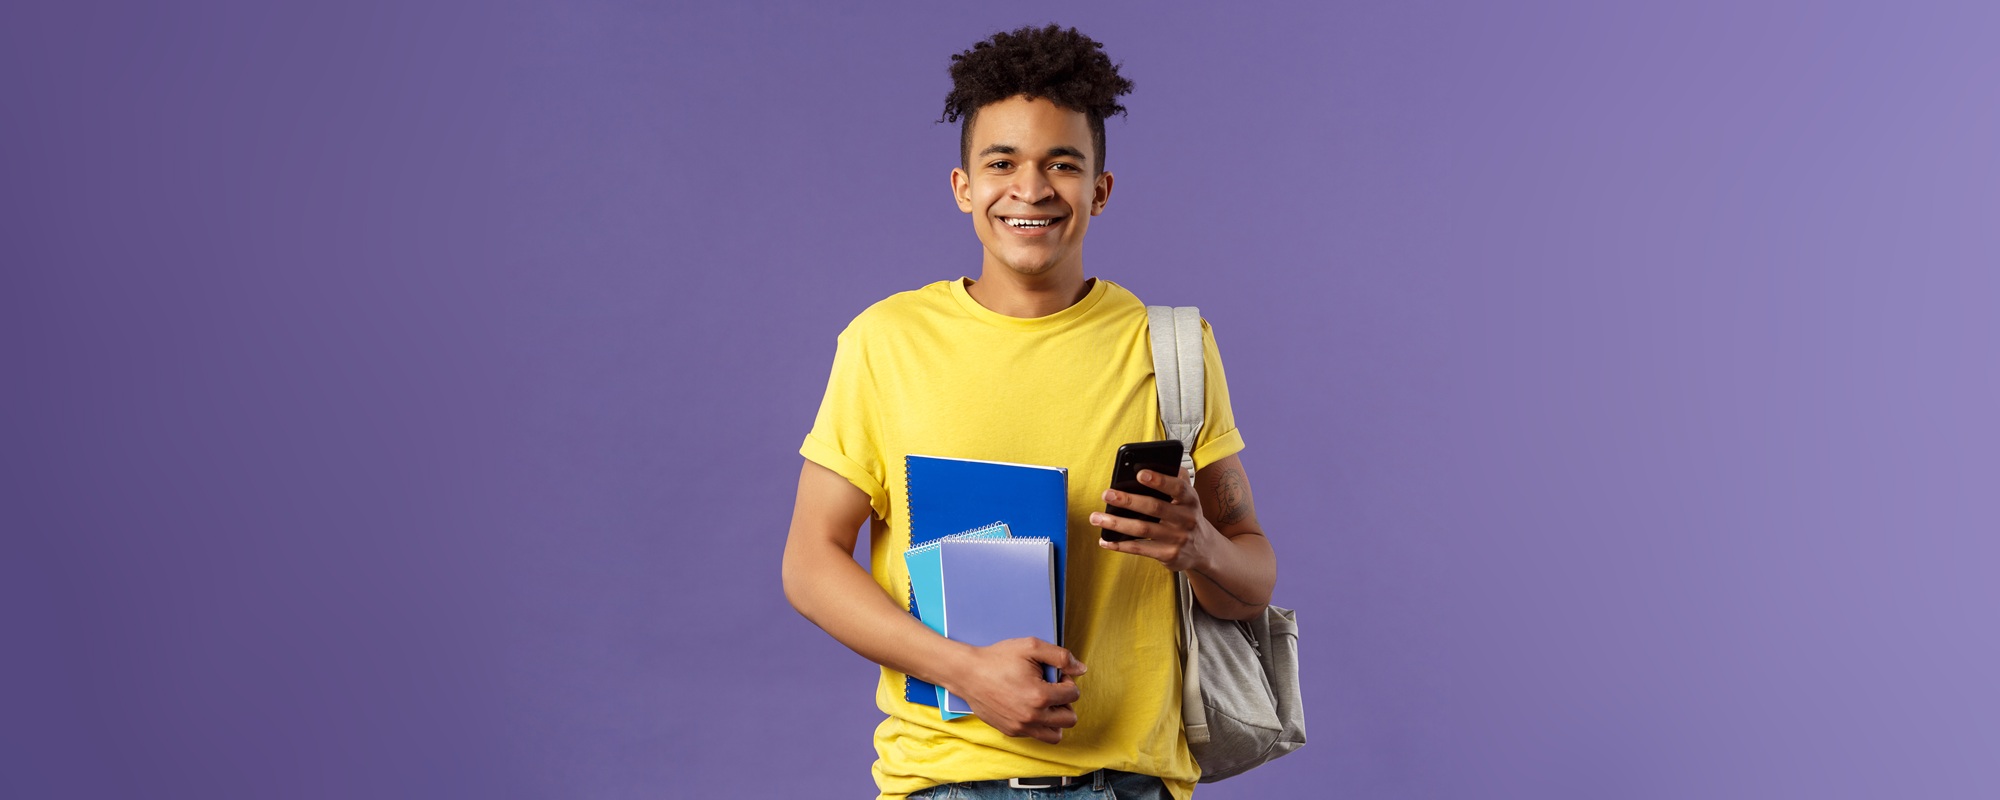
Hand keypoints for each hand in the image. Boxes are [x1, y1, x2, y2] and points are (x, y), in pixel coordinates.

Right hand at [947, 637, 1085, 742]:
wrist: (967, 673)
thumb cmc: (997, 658)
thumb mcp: (1031, 647)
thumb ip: (1060, 656)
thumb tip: (1081, 669)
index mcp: (1040, 696)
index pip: (1073, 694)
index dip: (1068, 681)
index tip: (1056, 675)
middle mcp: (1032, 716)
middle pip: (1070, 718)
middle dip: (1065, 702)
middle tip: (1052, 689)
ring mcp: (1021, 727)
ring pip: (1056, 734)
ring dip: (1056, 718)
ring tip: (1045, 702)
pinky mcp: (1012, 732)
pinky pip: (1037, 735)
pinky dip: (1040, 724)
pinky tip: (1030, 707)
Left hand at [1090, 467, 1216, 572]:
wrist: (1204, 550)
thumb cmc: (1187, 516)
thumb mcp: (1189, 497)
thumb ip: (1176, 479)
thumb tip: (1151, 463)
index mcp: (1190, 500)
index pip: (1177, 487)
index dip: (1159, 480)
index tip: (1139, 473)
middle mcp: (1186, 519)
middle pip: (1154, 508)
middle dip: (1128, 500)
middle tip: (1106, 494)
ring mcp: (1177, 539)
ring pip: (1142, 529)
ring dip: (1117, 523)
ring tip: (1096, 518)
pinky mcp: (1168, 555)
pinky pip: (1140, 549)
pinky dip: (1120, 545)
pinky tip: (1105, 540)